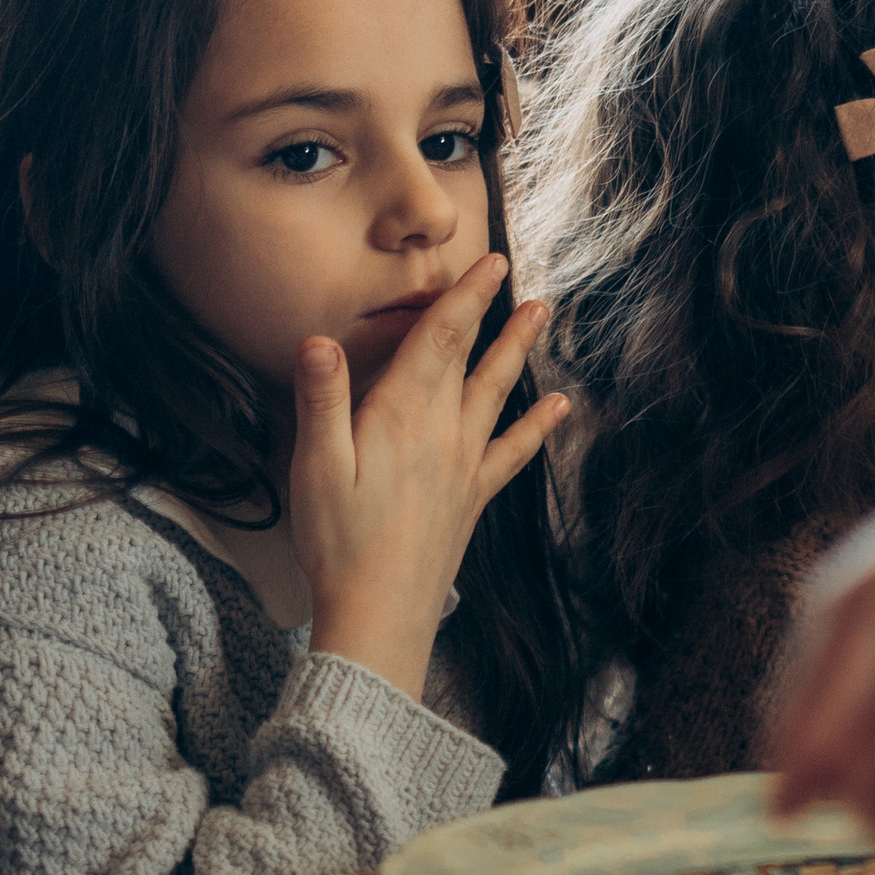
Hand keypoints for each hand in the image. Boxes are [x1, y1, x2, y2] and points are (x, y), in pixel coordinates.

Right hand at [292, 255, 570, 703]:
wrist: (380, 611)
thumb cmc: (338, 541)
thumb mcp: (315, 467)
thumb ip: (321, 401)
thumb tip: (317, 340)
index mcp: (401, 416)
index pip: (439, 341)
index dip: (464, 297)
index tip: (488, 263)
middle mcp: (442, 433)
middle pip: (472, 359)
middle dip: (493, 314)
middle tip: (520, 278)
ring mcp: (463, 464)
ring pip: (497, 394)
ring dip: (518, 353)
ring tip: (541, 318)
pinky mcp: (472, 496)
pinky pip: (512, 450)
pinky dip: (537, 425)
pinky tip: (558, 408)